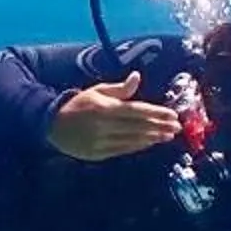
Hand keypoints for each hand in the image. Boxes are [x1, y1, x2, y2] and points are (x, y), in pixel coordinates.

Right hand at [50, 74, 181, 162]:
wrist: (53, 125)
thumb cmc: (79, 105)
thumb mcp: (97, 91)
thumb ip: (120, 89)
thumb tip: (137, 77)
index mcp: (104, 108)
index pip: (137, 111)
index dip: (157, 113)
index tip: (173, 115)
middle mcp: (104, 126)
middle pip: (138, 127)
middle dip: (160, 127)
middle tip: (177, 127)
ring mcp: (101, 141)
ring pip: (133, 140)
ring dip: (152, 138)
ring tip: (167, 136)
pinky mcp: (98, 153)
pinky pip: (123, 149)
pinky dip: (138, 146)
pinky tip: (150, 142)